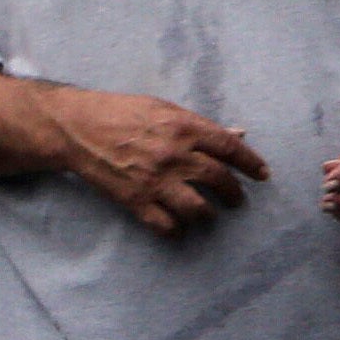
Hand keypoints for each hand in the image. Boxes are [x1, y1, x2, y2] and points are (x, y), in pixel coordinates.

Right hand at [45, 86, 266, 234]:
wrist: (77, 128)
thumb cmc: (121, 113)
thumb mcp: (164, 109)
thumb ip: (200, 125)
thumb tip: (237, 134)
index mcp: (183, 128)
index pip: (230, 148)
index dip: (251, 163)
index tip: (262, 174)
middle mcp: (174, 155)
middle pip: (218, 179)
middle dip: (234, 193)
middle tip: (236, 200)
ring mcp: (154, 180)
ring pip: (197, 208)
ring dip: (208, 216)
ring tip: (208, 216)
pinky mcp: (134, 200)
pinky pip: (165, 225)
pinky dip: (176, 230)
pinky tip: (178, 228)